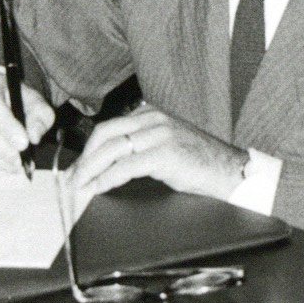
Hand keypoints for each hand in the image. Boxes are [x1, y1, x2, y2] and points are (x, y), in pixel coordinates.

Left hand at [67, 103, 244, 213]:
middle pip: (105, 134)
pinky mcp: (165, 153)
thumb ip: (141, 146)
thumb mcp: (166, 145)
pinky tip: (98, 188)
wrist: (231, 171)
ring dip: (91, 169)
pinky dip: (107, 178)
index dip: (90, 148)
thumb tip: (110, 162)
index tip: (78, 166)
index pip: (109, 127)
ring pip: (112, 149)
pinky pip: (126, 165)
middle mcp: (154, 119)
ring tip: (79, 186)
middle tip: (72, 178)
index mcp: (151, 114)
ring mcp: (160, 134)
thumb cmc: (200, 163)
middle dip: (84, 158)